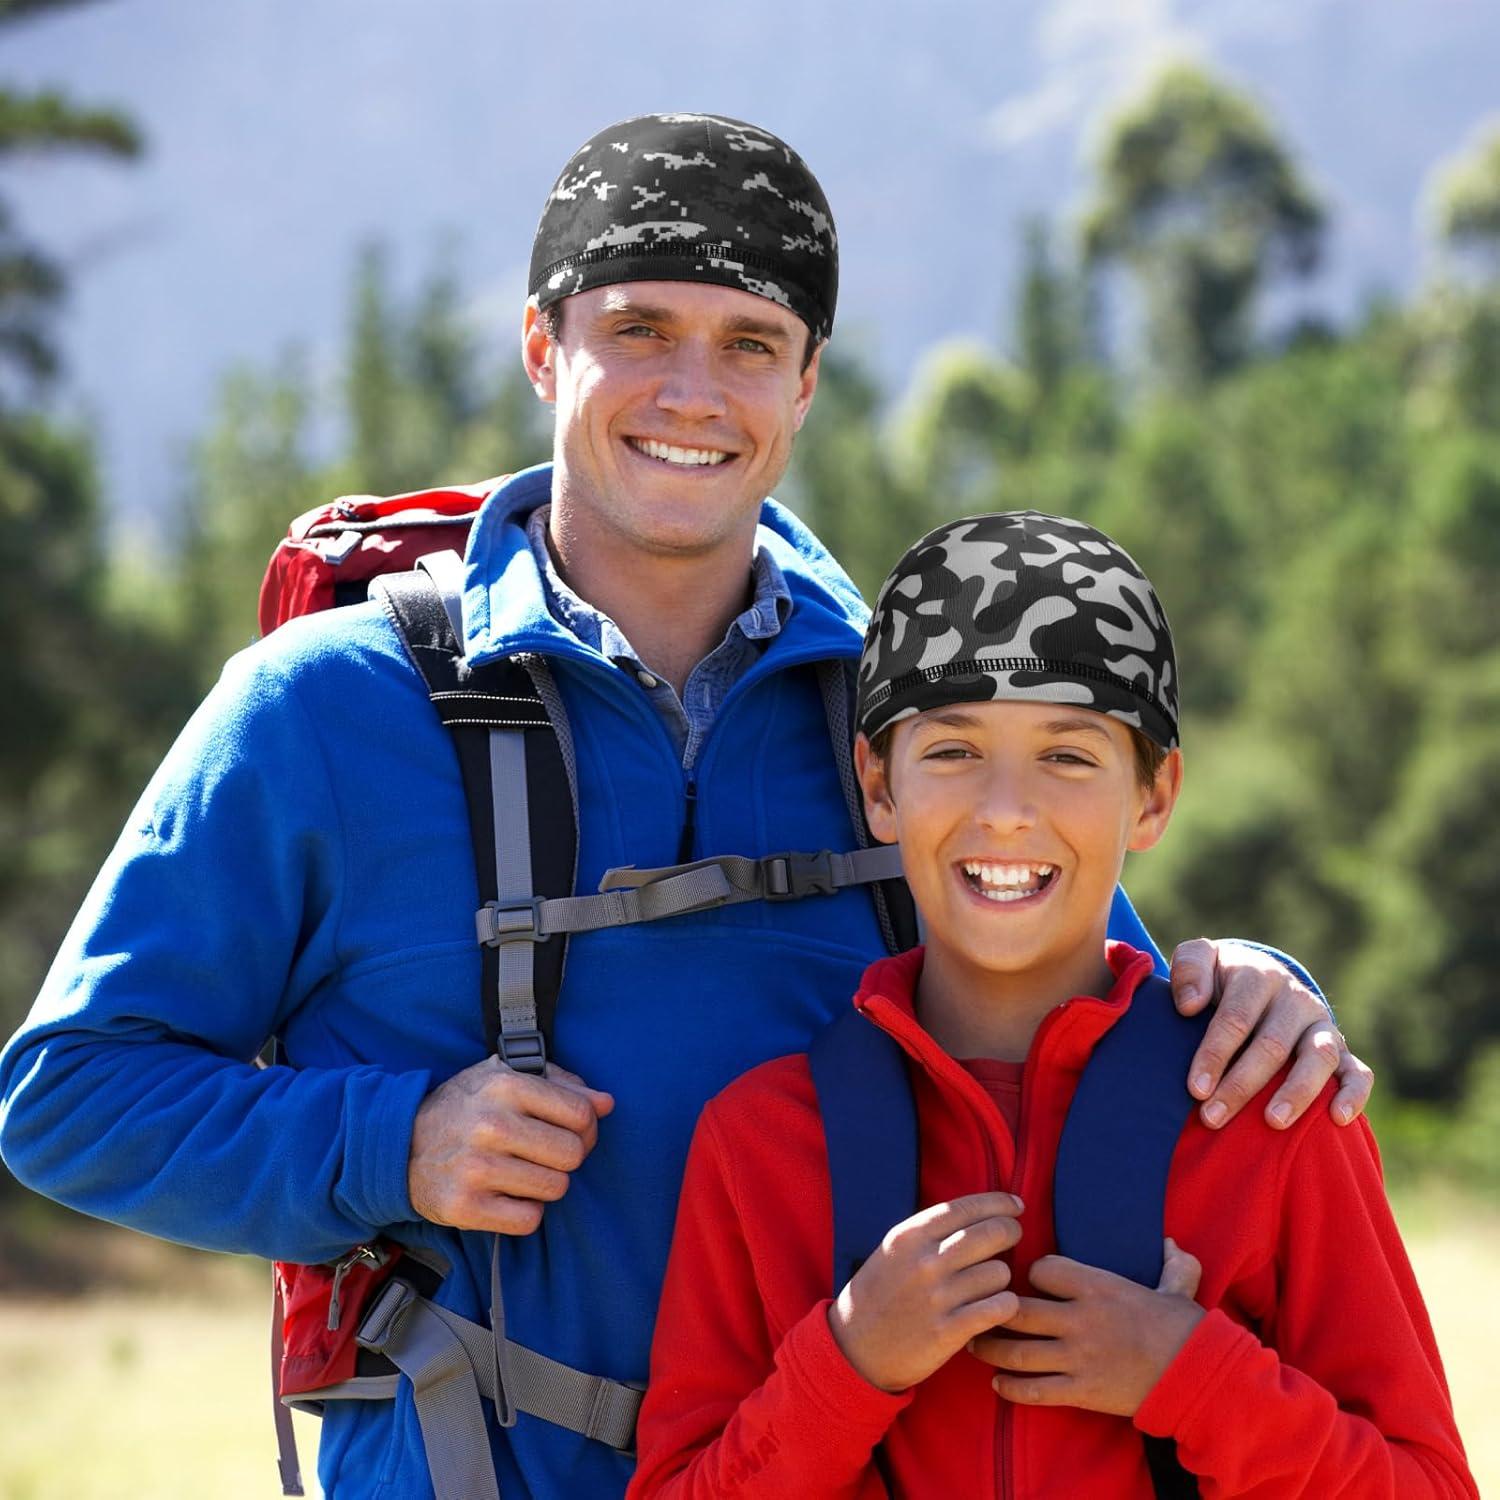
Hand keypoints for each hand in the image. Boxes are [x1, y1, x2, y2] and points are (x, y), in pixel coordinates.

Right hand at [407, 1058, 613, 1233]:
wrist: (399, 1145)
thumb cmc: (465, 1107)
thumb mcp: (505, 1076)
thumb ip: (560, 1083)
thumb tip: (606, 1102)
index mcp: (506, 1086)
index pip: (581, 1113)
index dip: (587, 1126)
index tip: (572, 1130)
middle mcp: (491, 1125)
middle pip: (573, 1154)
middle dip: (568, 1157)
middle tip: (548, 1155)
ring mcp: (477, 1168)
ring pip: (555, 1188)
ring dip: (546, 1185)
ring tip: (524, 1172)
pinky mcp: (465, 1207)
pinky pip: (529, 1220)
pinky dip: (525, 1212)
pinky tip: (507, 1195)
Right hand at [827, 1192, 1023, 1392]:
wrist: (856, 1348)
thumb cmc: (880, 1293)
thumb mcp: (894, 1250)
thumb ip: (931, 1231)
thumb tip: (978, 1213)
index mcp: (910, 1236)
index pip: (966, 1207)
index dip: (999, 1202)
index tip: (1016, 1205)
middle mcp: (926, 1262)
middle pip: (990, 1233)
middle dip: (1010, 1230)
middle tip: (1013, 1235)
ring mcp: (938, 1297)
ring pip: (999, 1272)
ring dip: (1002, 1276)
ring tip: (992, 1281)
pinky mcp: (950, 1331)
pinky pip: (1000, 1307)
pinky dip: (1007, 1304)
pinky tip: (998, 1305)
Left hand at [971, 1238, 1203, 1416]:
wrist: (1199, 1378)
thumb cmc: (1185, 1330)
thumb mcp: (1178, 1288)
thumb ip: (1171, 1264)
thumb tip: (1171, 1243)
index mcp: (1097, 1286)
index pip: (1042, 1269)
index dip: (1031, 1273)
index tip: (1029, 1280)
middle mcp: (1080, 1319)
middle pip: (1017, 1309)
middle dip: (991, 1309)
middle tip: (975, 1308)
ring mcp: (1077, 1357)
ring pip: (1017, 1351)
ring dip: (989, 1349)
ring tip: (975, 1344)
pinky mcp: (1081, 1391)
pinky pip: (1034, 1390)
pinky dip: (1011, 1388)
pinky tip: (999, 1385)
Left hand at [1169, 939, 1373, 1129]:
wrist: (1257, 976)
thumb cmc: (1219, 977)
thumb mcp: (1200, 958)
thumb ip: (1189, 968)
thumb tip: (1190, 1005)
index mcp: (1258, 976)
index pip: (1236, 1018)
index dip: (1215, 1054)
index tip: (1196, 1089)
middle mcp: (1294, 998)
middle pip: (1272, 1044)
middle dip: (1241, 1085)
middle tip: (1212, 1117)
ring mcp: (1321, 1024)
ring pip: (1319, 1057)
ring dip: (1296, 1092)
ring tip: (1272, 1121)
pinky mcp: (1341, 1049)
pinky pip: (1358, 1072)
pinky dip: (1353, 1094)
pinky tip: (1337, 1119)